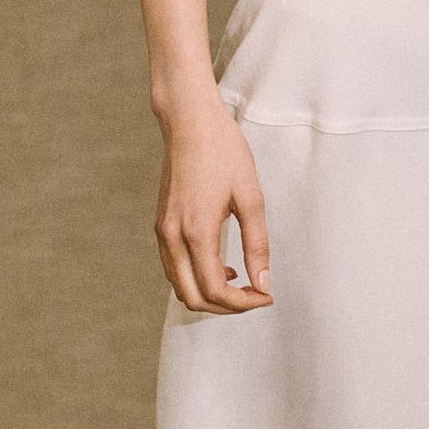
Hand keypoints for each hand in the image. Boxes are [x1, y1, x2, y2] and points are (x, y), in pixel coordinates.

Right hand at [156, 95, 272, 313]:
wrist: (189, 121)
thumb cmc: (223, 151)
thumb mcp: (250, 197)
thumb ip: (257, 244)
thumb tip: (264, 282)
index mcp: (196, 231)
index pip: (214, 290)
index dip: (243, 303)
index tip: (267, 296)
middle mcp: (172, 237)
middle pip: (192, 298)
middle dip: (225, 307)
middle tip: (255, 296)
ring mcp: (162, 231)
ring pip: (179, 286)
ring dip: (209, 295)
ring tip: (242, 284)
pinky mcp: (161, 224)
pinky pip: (173, 268)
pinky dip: (195, 279)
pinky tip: (221, 267)